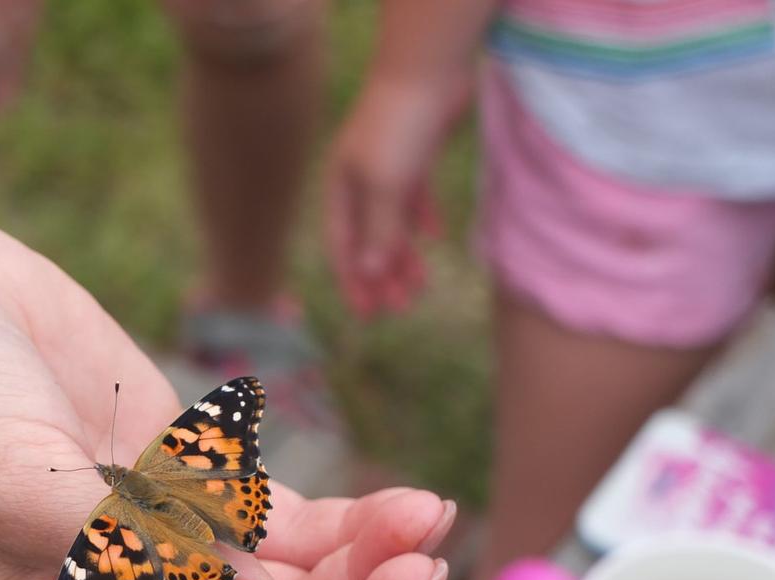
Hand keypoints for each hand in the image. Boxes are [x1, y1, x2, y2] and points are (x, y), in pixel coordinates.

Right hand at [325, 74, 469, 317]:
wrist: (427, 70)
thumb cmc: (396, 127)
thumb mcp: (384, 185)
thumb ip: (378, 231)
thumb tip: (368, 274)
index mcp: (340, 189)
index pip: (343, 247)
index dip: (354, 282)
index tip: (368, 314)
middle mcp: (359, 181)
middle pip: (369, 240)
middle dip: (382, 276)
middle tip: (399, 309)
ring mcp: (388, 167)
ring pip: (393, 223)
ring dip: (405, 255)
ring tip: (420, 285)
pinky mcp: (415, 154)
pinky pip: (416, 197)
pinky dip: (423, 219)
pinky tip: (434, 238)